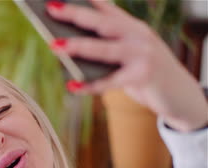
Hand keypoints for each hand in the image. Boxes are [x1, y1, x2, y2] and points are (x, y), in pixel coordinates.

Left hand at [47, 0, 207, 131]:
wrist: (179, 94)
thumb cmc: (143, 72)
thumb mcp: (129, 53)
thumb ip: (104, 47)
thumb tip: (65, 48)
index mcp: (133, 27)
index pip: (106, 9)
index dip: (86, 0)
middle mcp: (139, 36)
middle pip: (102, 23)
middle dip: (75, 15)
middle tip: (51, 8)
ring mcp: (143, 55)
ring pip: (104, 49)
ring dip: (78, 46)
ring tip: (54, 44)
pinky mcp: (143, 77)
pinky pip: (109, 82)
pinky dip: (89, 85)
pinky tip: (71, 86)